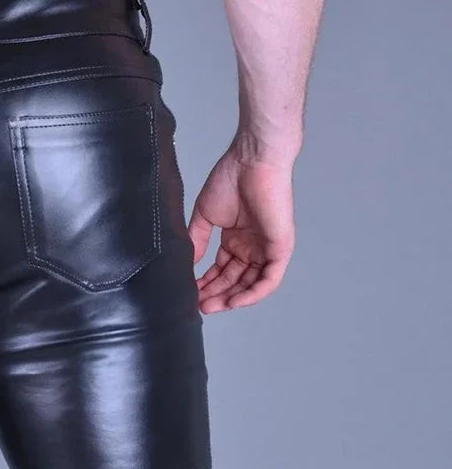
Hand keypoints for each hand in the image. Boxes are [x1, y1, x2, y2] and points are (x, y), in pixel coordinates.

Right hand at [187, 142, 294, 312]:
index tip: (190, 293)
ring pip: (251, 285)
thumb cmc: (230, 179)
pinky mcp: (280, 248)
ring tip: (211, 307)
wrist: (252, 161)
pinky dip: (253, 294)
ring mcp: (267, 249)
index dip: (207, 284)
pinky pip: (269, 280)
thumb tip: (188, 264)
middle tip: (199, 306)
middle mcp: (252, 247)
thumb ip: (197, 240)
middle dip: (216, 295)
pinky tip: (234, 301)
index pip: (221, 270)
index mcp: (236, 240)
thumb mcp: (205, 216)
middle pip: (234, 281)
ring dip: (231, 298)